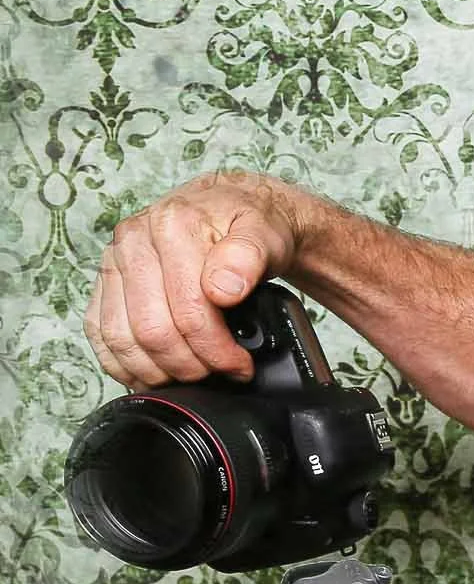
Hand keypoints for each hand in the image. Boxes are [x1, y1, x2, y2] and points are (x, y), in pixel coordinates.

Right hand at [87, 172, 308, 386]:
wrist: (230, 208)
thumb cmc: (249, 223)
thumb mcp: (265, 232)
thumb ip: (248, 257)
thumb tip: (223, 289)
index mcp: (172, 226)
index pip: (188, 309)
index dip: (216, 349)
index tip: (239, 365)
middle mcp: (134, 241)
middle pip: (152, 330)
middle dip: (189, 365)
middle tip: (218, 373)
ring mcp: (114, 262)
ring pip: (121, 337)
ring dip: (157, 370)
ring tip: (192, 375)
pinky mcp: (105, 281)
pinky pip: (99, 332)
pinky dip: (123, 363)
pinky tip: (152, 374)